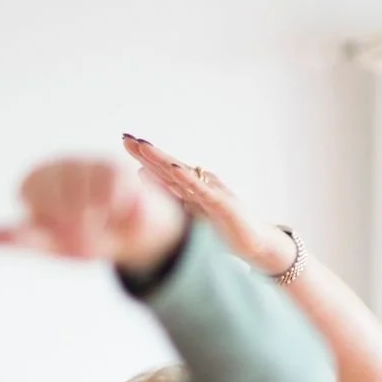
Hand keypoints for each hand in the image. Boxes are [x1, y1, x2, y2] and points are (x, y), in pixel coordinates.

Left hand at [0, 159, 185, 271]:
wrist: (134, 236)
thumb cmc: (86, 238)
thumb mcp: (53, 245)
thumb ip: (22, 239)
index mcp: (34, 184)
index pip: (37, 199)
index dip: (58, 222)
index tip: (66, 233)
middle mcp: (58, 168)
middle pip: (65, 200)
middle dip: (80, 225)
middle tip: (88, 235)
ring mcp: (87, 165)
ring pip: (89, 196)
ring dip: (100, 220)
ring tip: (104, 223)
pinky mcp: (114, 168)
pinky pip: (113, 194)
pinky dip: (118, 213)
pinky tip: (118, 214)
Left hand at [122, 135, 296, 276]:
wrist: (257, 244)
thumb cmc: (226, 229)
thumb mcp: (193, 214)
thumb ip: (170, 196)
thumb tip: (141, 176)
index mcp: (192, 189)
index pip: (163, 170)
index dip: (144, 156)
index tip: (124, 141)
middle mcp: (202, 185)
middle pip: (170, 166)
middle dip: (148, 152)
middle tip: (126, 137)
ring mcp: (213, 193)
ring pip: (183, 174)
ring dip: (163, 160)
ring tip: (144, 147)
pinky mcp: (224, 205)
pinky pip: (203, 191)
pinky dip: (188, 179)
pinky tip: (175, 169)